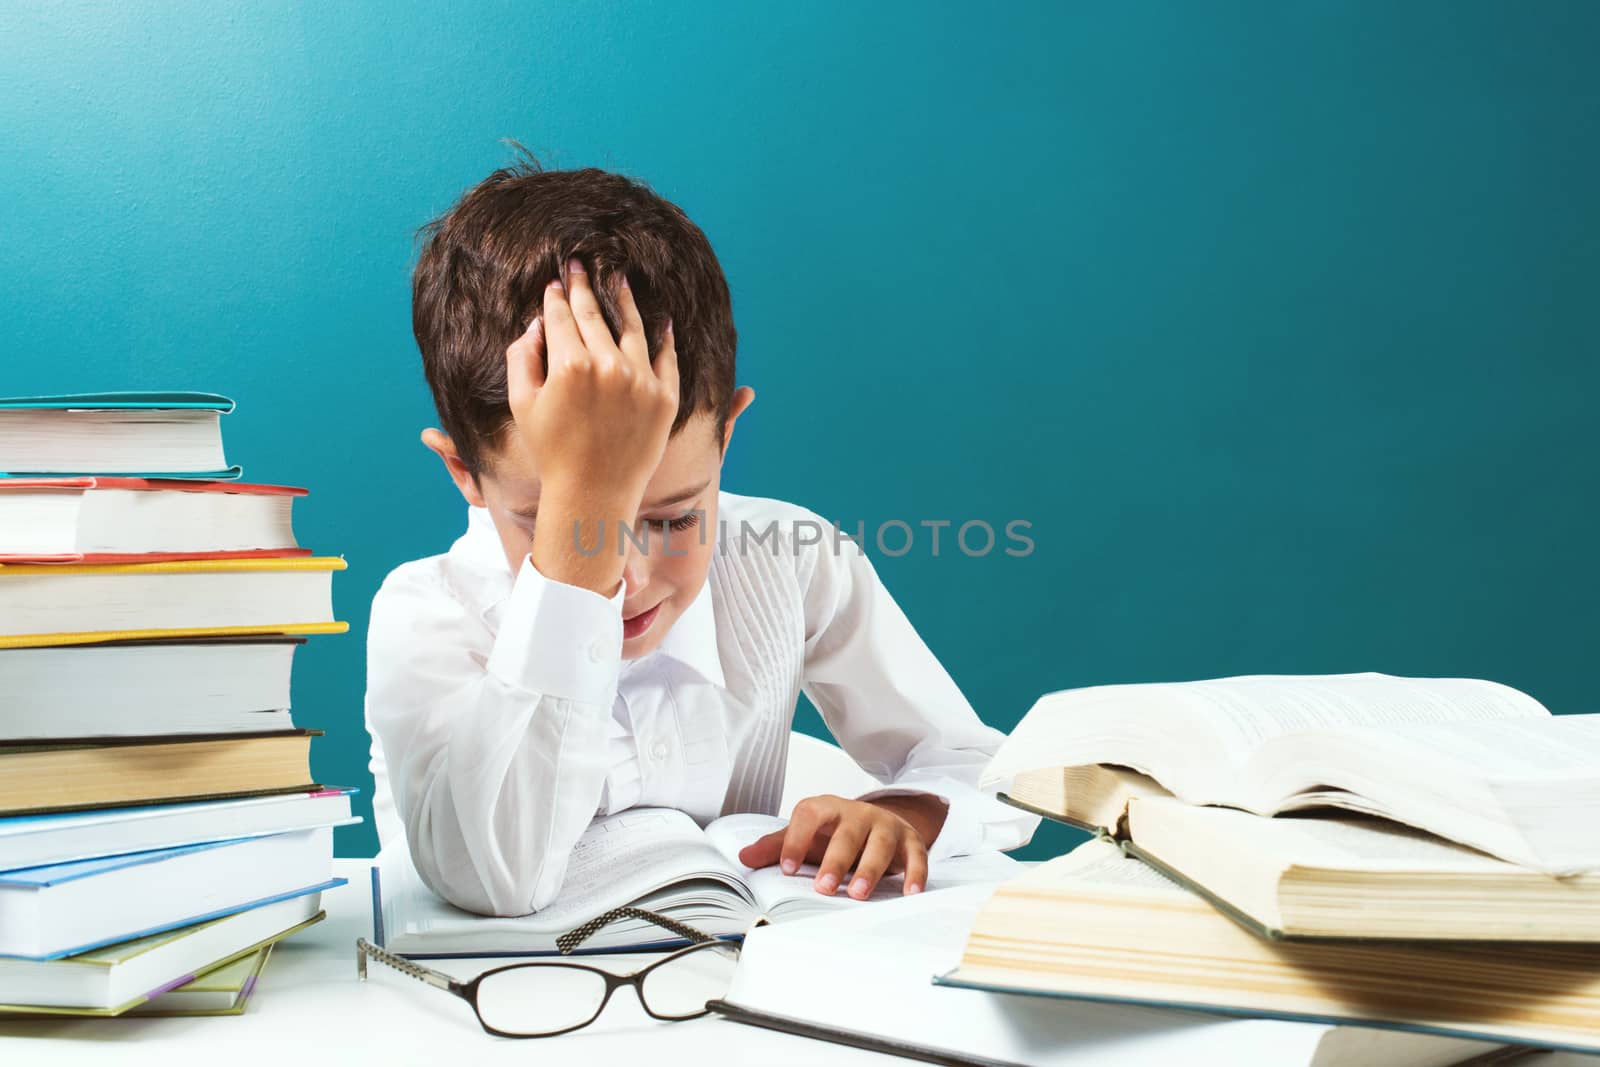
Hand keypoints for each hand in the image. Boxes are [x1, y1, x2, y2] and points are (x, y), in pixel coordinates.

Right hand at [506, 256, 677, 504]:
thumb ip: (522, 356)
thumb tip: (538, 322)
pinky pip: (666, 357)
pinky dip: (663, 337)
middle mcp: (609, 366)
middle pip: (594, 315)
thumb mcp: (522, 404)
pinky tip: (661, 321)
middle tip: (579, 265)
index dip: (556, 296)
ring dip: (623, 300)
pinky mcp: (665, 397)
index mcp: (570, 365)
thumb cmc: (551, 451)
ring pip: (633, 327)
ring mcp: (641, 380)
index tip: (556, 282)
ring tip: (618, 280)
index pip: (562, 317)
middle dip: (583, 286)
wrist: (593, 493)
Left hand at [737, 793, 947, 899]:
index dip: (796, 840)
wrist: (877, 822)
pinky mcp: (910, 840)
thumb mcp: (807, 836)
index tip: (787, 869)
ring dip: (870, 868)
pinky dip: (915, 874)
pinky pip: (916, 856)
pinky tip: (909, 894)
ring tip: (858, 894)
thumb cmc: (836, 833)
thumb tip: (743, 858)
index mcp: (827, 809)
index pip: (808, 815)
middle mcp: (858, 813)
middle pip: (848, 832)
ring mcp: (886, 825)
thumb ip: (777, 847)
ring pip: (880, 844)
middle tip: (824, 887)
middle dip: (836, 860)